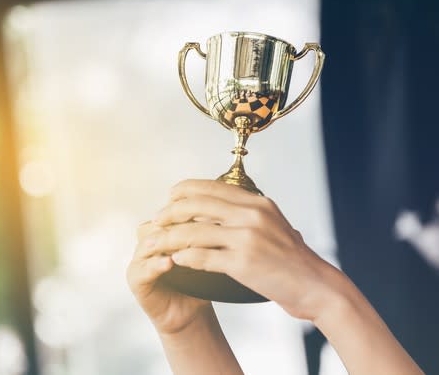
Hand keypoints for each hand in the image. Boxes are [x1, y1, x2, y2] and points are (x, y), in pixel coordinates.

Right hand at [126, 221, 212, 334]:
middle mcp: (149, 238)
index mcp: (164, 228)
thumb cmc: (200, 280)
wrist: (191, 313)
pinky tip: (169, 263)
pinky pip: (143, 268)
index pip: (172, 210)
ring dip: (167, 242)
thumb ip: (207, 233)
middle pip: (159, 223)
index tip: (211, 213)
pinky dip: (156, 264)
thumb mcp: (206, 252)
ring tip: (185, 244)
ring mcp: (140, 257)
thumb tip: (222, 213)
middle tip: (201, 226)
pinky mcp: (134, 277)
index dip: (190, 210)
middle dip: (179, 224)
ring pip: (149, 242)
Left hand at [152, 179, 343, 321]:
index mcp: (256, 203)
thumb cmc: (292, 258)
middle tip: (156, 220)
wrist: (316, 285)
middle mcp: (250, 214)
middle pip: (196, 204)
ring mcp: (247, 238)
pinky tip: (174, 260)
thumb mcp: (271, 223)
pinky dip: (184, 258)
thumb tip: (215, 206)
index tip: (169, 197)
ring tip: (155, 242)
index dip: (184, 190)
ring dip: (168, 237)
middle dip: (169, 211)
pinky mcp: (243, 263)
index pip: (210, 187)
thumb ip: (246, 212)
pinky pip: (203, 257)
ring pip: (193, 231)